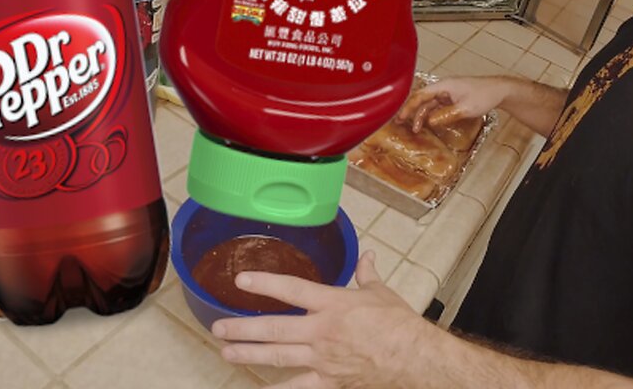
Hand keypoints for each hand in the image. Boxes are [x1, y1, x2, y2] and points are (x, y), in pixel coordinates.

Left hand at [212, 251, 435, 388]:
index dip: (265, 283)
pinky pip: (297, 388)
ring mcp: (322, 358)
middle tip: (218, 327)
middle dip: (243, 328)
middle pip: (274, 328)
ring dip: (249, 354)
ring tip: (226, 352)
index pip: (292, 290)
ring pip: (277, 357)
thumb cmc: (399, 324)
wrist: (413, 357)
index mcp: (333, 303)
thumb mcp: (381, 292)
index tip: (241, 280)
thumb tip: (367, 257)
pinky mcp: (328, 381)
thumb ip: (367, 274)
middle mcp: (321, 330)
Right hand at [395, 76, 508, 132]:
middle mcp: (443, 87)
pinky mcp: (452, 98)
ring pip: (429, 103)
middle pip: (423, 99)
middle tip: (402, 123)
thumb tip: (430, 121)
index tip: (401, 116)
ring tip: (416, 128)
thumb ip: (446, 115)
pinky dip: (431, 114)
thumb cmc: (484, 95)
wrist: (499, 91)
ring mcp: (448, 92)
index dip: (409, 106)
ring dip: (422, 115)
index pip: (421, 94)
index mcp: (444, 85)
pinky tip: (428, 123)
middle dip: (412, 111)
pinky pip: (437, 106)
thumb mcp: (465, 108)